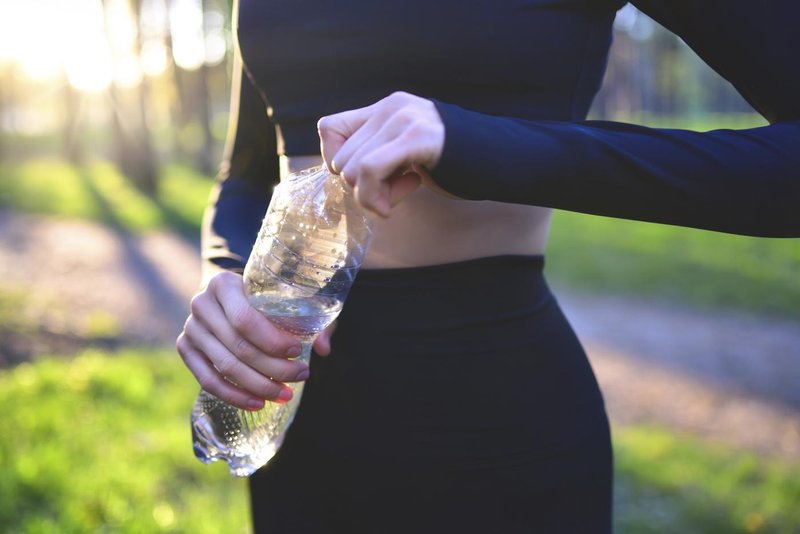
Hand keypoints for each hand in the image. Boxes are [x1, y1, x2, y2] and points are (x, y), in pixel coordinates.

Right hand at [176, 271, 333, 409]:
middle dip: (273, 367)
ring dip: (258, 385)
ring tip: (285, 394)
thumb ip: (307, 319)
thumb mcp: (283, 299)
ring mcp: (190, 327)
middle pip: (239, 346)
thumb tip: (324, 349)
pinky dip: (234, 395)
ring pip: (225, 367)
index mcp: (223, 284)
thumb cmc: (262, 297)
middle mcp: (201, 303)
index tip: (297, 352)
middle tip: (301, 376)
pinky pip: (207, 380)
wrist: (228, 296)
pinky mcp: (185, 348)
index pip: (245, 319)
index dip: (272, 341)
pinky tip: (257, 403)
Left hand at [318, 91, 445, 216]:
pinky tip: (403, 197)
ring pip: (351, 168)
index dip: (336, 161)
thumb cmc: (455, 164)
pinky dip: (376, 197)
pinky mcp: (415, 138)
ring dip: (373, 196)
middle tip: (396, 190)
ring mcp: (403, 119)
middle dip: (361, 187)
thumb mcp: (408, 151)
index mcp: (387, 108)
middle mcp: (391, 108)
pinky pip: (369, 169)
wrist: (502, 159)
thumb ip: (379, 151)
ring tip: (405, 190)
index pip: (329, 128)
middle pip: (339, 159)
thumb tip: (344, 173)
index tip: (365, 178)